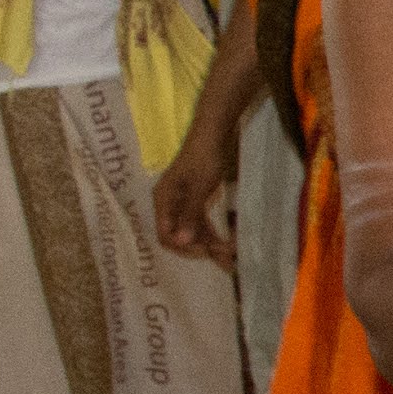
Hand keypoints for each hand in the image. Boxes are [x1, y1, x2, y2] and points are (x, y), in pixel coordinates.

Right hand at [153, 129, 238, 263]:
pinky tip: (226, 242)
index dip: (183, 246)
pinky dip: (211, 232)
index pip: (165, 234)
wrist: (213, 134)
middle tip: (226, 258)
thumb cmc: (204, 158)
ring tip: (230, 256)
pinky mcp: (194, 200)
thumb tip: (181, 240)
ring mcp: (181, 203)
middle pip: (179, 235)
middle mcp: (168, 204)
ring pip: (192, 231)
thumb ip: (190, 214)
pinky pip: (199, 222)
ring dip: (209, 243)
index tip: (206, 251)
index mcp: (163, 200)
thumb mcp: (199, 188)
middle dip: (201, 248)